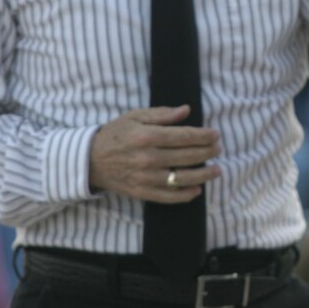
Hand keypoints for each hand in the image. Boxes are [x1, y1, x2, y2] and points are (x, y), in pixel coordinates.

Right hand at [89, 105, 221, 202]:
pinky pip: (167, 197)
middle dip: (207, 152)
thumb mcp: (135, 117)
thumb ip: (162, 114)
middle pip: (186, 156)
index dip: (204, 136)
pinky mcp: (141, 192)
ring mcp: (145, 177)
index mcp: (147, 136)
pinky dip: (184, 195)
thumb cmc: (115, 134)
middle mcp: (147, 158)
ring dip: (203, 175)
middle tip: (218, 149)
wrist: (90, 160)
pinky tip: (197, 190)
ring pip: (181, 178)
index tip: (216, 135)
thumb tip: (186, 110)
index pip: (184, 136)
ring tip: (217, 170)